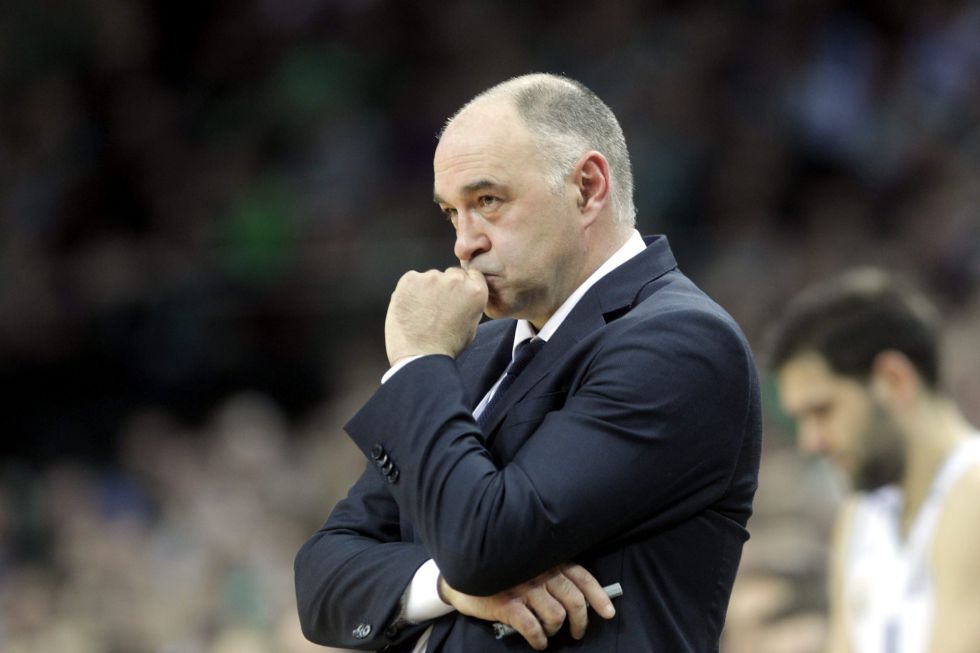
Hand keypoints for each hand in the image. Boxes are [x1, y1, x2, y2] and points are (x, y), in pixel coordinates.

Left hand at [385, 267, 487, 365]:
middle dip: (445, 287)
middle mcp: (456, 279)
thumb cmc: (446, 347)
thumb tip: (462, 294)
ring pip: (430, 278)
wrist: (421, 357)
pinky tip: (410, 309)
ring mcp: (432, 278)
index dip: (462, 287)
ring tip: (421, 313)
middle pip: (451, 274)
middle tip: (436, 308)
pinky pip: (411, 280)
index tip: (455, 298)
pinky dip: (410, 291)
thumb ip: (469, 303)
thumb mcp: (471, 325)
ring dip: (426, 290)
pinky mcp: (410, 279)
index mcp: (476, 290)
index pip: (471, 275)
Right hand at [437, 564, 615, 650]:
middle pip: (573, 600)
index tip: (608, 613)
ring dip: (555, 630)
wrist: (464, 576)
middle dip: (580, 621)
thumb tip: (578, 597)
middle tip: (578, 633)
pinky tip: (538, 642)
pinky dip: (539, 638)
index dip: (598, 596)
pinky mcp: (508, 604)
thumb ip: (551, 574)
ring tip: (549, 633)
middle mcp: (539, 571)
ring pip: (556, 615)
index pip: (582, 577)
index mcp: (548, 560)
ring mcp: (524, 587)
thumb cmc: (502, 571)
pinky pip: (532, 627)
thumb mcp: (529, 564)